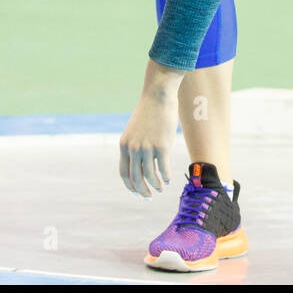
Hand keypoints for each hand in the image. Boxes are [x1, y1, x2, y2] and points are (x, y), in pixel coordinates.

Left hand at [119, 59, 185, 197]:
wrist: (157, 96)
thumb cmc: (148, 113)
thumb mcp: (134, 131)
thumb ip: (134, 146)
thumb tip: (141, 165)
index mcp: (124, 145)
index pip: (124, 173)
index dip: (130, 185)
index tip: (136, 192)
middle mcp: (133, 149)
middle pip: (136, 178)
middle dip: (142, 191)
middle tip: (149, 196)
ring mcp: (147, 148)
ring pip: (150, 176)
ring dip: (156, 185)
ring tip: (161, 188)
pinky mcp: (162, 147)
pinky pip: (164, 169)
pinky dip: (166, 177)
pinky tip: (169, 179)